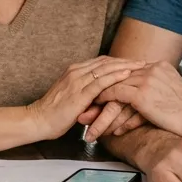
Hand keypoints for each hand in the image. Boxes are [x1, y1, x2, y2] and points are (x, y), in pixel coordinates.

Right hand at [26, 57, 145, 139]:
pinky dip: (115, 76)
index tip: (134, 62)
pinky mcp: (78, 93)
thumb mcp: (72, 97)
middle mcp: (76, 71)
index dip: (119, 61)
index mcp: (74, 71)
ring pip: (105, 68)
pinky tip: (127, 75)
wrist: (38, 120)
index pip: (102, 62)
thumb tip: (102, 96)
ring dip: (125, 66)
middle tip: (143, 61)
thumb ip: (86, 93)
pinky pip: (100, 82)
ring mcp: (77, 81)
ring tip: (141, 66)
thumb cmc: (54, 113)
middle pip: (106, 62)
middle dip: (126, 61)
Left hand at [91, 61, 181, 136]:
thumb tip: (134, 98)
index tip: (97, 91)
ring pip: (113, 86)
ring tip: (88, 115)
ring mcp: (146, 79)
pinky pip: (115, 95)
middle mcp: (151, 67)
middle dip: (100, 91)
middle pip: (117, 77)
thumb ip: (152, 90)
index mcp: (158, 65)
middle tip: (85, 101)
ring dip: (99, 102)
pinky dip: (104, 103)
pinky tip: (96, 111)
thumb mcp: (169, 94)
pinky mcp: (142, 93)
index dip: (111, 82)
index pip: (127, 70)